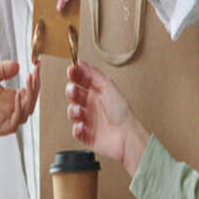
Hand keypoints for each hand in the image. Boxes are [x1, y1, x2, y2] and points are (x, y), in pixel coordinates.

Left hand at [0, 61, 39, 146]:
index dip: (35, 80)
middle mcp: (11, 109)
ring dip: (31, 96)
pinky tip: (17, 95)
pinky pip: (15, 121)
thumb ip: (3, 69)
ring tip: (29, 80)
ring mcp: (7, 119)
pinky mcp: (0, 128)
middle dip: (35, 87)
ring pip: (27, 111)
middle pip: (31, 101)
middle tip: (34, 73)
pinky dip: (19, 109)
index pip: (29, 91)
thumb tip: (17, 65)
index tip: (37, 65)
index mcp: (11, 98)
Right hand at [65, 61, 149, 176]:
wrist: (127, 136)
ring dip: (73, 110)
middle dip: (71, 91)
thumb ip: (93, 74)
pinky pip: (75, 131)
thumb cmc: (122, 112)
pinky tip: (82, 125)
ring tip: (79, 110)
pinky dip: (76, 128)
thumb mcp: (108, 87)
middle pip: (75, 95)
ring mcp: (89, 119)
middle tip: (73, 89)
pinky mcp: (86, 135)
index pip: (81, 80)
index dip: (75, 75)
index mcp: (97, 92)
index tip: (71, 70)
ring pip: (72, 112)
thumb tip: (81, 62)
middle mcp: (92, 105)